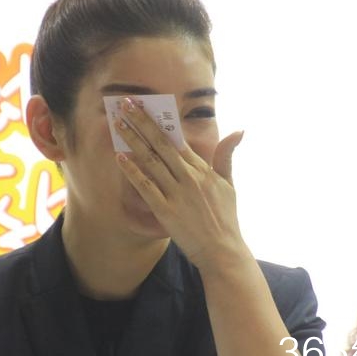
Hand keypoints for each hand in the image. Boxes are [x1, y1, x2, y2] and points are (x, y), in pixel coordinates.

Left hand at [114, 98, 246, 270]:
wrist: (223, 250)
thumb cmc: (226, 218)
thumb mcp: (230, 184)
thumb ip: (226, 156)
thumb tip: (238, 130)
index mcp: (202, 170)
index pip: (177, 140)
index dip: (160, 121)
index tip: (146, 107)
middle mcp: (189, 177)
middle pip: (160, 144)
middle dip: (142, 122)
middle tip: (126, 105)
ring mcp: (177, 193)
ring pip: (150, 161)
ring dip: (132, 141)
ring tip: (118, 124)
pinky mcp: (166, 211)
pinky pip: (145, 187)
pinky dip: (132, 171)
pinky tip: (119, 158)